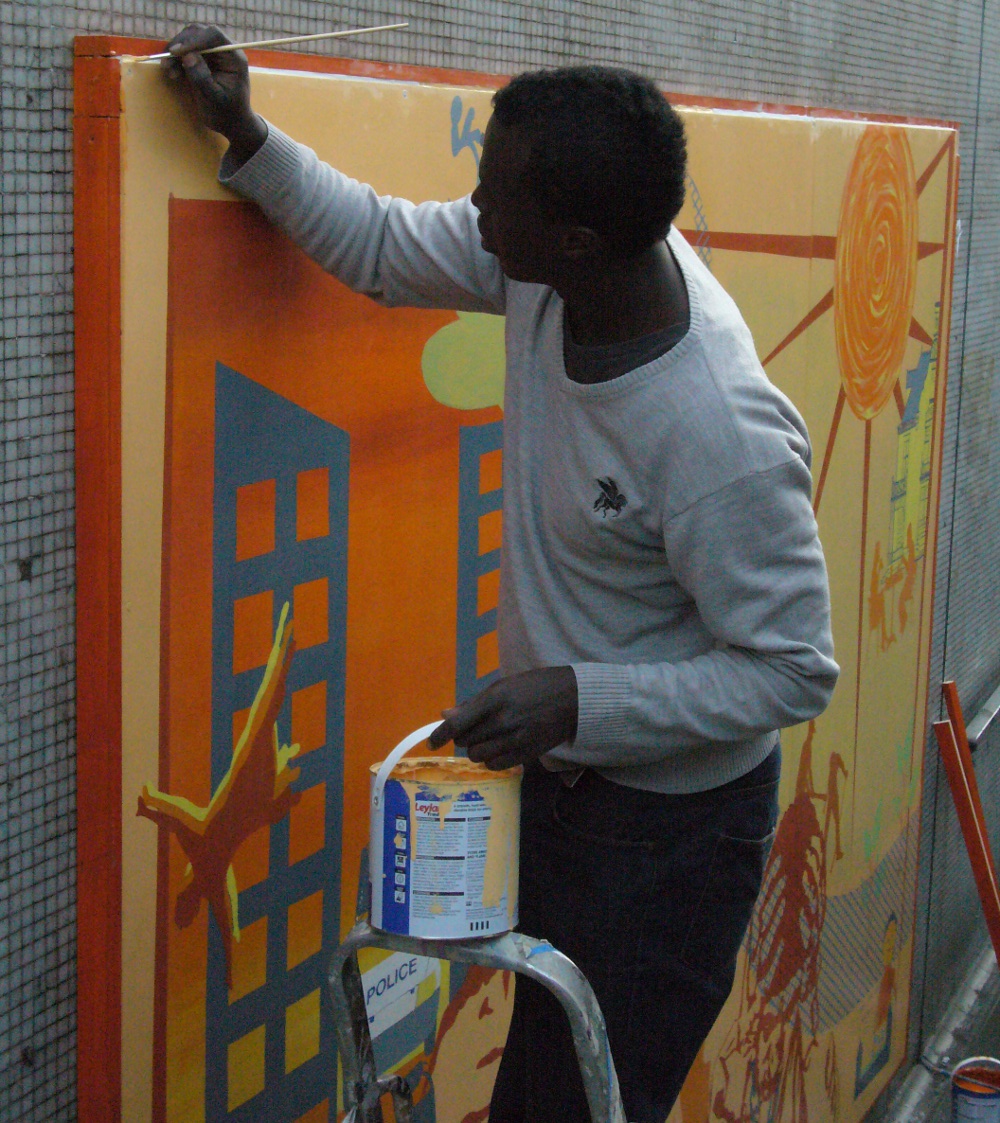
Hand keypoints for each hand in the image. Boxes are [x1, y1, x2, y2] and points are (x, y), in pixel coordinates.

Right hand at [161, 24, 266, 162]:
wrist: (230, 122)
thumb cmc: (227, 113)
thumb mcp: (215, 99)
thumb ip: (202, 78)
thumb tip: (188, 56)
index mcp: (234, 57)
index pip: (214, 36)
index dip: (195, 39)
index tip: (178, 51)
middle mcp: (223, 50)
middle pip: (199, 33)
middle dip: (181, 44)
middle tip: (167, 59)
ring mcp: (211, 54)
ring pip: (189, 40)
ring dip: (175, 52)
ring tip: (167, 69)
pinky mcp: (201, 60)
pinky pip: (185, 52)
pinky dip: (175, 59)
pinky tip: (170, 72)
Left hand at [428, 667, 577, 770]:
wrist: (572, 699)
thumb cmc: (535, 687)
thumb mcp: (503, 686)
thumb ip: (474, 703)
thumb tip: (445, 715)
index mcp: (495, 699)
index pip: (458, 723)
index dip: (440, 735)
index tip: (431, 743)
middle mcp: (503, 721)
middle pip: (466, 741)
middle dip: (464, 736)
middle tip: (474, 729)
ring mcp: (515, 740)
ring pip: (478, 755)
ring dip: (477, 748)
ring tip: (488, 738)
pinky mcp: (526, 755)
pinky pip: (495, 765)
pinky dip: (491, 759)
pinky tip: (498, 749)